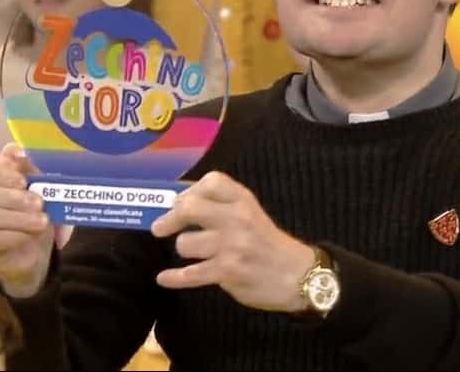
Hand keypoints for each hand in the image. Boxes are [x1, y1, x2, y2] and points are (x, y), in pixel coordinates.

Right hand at [0, 143, 53, 297]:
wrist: (25, 238)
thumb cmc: (23, 202)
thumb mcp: (28, 179)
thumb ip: (23, 163)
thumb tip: (18, 151)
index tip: (24, 182)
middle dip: (9, 198)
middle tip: (39, 204)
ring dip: (14, 219)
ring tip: (40, 222)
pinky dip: (9, 237)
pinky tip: (28, 236)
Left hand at [150, 171, 316, 312]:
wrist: (298, 276)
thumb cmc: (269, 243)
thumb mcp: (251, 214)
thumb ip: (222, 206)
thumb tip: (178, 205)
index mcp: (244, 200)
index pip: (210, 182)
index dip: (190, 191)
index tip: (181, 202)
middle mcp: (237, 219)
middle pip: (189, 208)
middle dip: (170, 218)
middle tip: (160, 228)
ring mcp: (231, 246)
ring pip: (185, 244)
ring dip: (183, 249)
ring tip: (192, 253)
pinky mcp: (227, 272)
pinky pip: (189, 274)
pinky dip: (172, 278)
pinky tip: (164, 278)